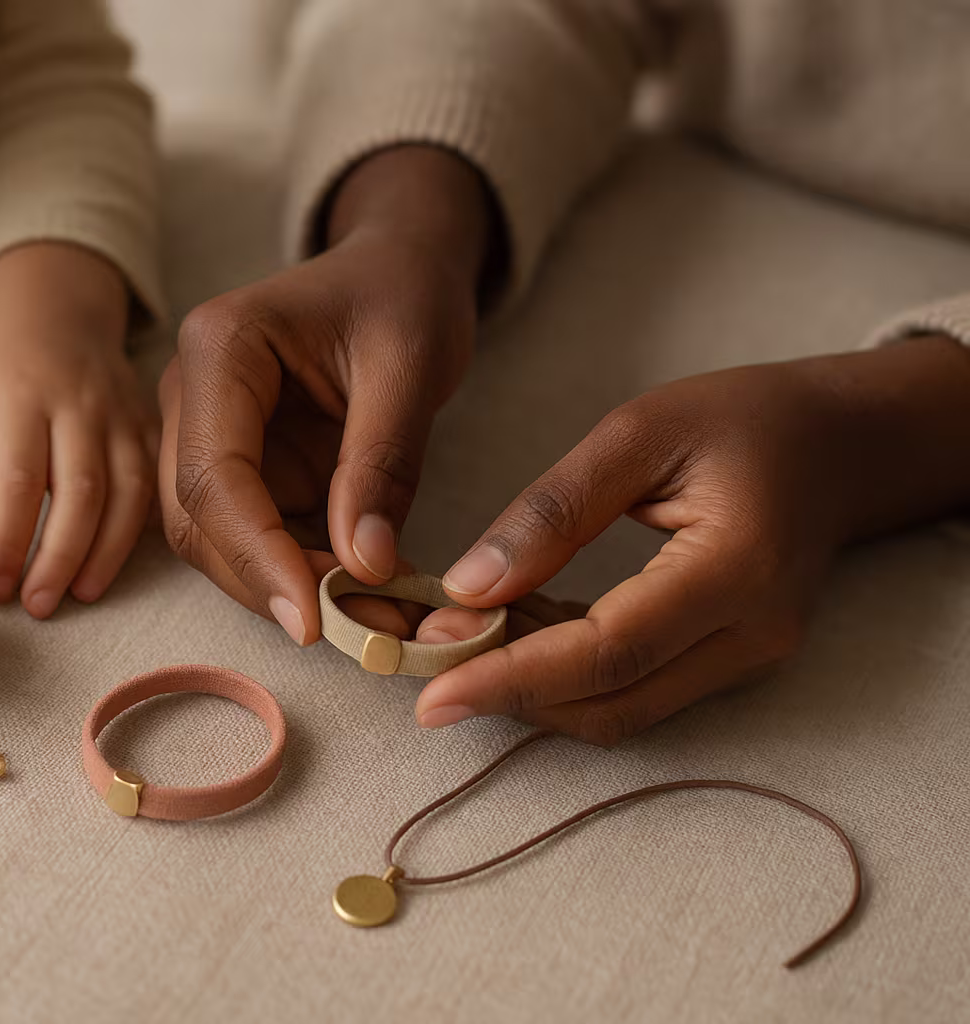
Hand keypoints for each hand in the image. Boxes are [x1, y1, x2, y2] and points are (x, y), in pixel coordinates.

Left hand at [0, 243, 153, 617]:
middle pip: (80, 491)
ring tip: (79, 594)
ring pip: (126, 492)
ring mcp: (121, 414)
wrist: (55, 305)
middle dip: (60, 557)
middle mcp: (78, 404)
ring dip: (106, 551)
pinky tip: (116, 564)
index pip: (18, 479)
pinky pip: (155, 483)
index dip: (8, 540)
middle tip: (38, 606)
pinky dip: (141, 529)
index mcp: (20, 395)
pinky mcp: (149, 424)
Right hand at [159, 145, 495, 645]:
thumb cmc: (402, 294)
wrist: (398, 267)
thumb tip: (364, 566)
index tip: (314, 618)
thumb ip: (382, 463)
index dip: (257, 555)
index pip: (213, 474)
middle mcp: (190, 394)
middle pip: (196, 518)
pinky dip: (298, 575)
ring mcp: (206, 433)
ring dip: (281, 588)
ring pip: (212, 540)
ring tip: (373, 616)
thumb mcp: (410, 364)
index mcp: (219, 348)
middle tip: (362, 629)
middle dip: (269, 583)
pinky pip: (250, 539)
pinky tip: (361, 593)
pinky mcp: (238, 468)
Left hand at [414, 337, 969, 744]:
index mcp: (736, 569)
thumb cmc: (743, 418)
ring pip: (622, 711)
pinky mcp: (733, 662)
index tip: (428, 694)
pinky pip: (637, 690)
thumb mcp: (639, 432)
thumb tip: (465, 588)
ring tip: (457, 646)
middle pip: (611, 703)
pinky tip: (512, 635)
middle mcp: (752, 634)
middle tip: (421, 670)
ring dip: (534, 693)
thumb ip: (553, 513)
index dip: (511, 679)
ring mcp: (750, 658)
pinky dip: (567, 676)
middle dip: (509, 697)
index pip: (607, 652)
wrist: (842, 443)